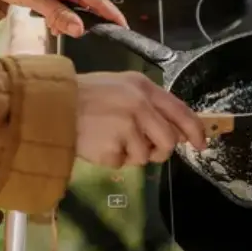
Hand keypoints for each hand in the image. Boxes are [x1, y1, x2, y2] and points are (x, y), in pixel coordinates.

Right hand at [76, 72, 206, 166]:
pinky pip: (122, 163)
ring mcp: (128, 127)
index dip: (195, 130)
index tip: (201, 143)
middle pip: (169, 140)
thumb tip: (174, 131)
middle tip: (145, 149)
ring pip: (145, 156)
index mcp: (144, 87)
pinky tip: (97, 144)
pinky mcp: (113, 147)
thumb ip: (147, 105)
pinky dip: (111, 159)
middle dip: (160, 151)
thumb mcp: (120, 88)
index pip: (181, 111)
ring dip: (131, 154)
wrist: (50, 106)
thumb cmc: (84, 97)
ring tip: (109, 139)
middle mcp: (140, 105)